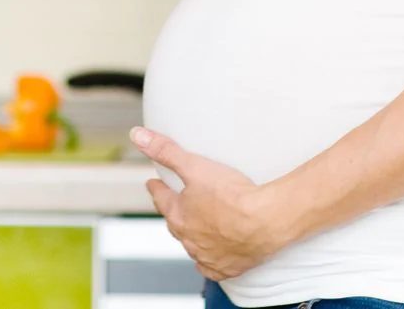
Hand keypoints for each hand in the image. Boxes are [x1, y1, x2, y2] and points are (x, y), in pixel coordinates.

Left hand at [129, 126, 291, 280]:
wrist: (266, 222)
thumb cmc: (232, 195)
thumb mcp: (195, 166)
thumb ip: (166, 151)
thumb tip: (137, 136)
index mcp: (179, 215)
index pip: (161, 198)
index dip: (156, 188)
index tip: (153, 183)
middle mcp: (189, 239)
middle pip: (175, 223)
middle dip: (172, 211)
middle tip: (173, 202)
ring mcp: (207, 255)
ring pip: (192, 245)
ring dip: (191, 235)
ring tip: (194, 226)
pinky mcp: (227, 267)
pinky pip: (211, 266)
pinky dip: (209, 260)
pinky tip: (210, 256)